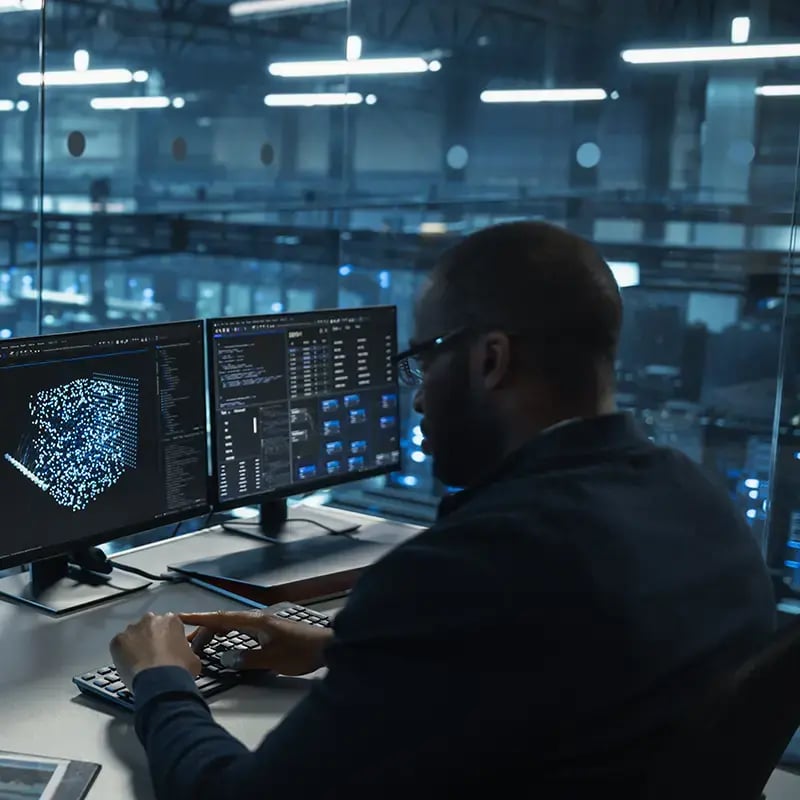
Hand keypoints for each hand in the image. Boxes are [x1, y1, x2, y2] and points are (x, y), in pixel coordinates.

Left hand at [110, 612, 201, 687]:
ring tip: (140, 663)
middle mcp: (151, 619)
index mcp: (172, 620)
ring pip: (133, 635)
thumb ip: (187, 651)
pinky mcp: (118, 641)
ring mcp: (132, 629)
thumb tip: (184, 656)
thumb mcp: (193, 658)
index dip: (167, 639)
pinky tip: (129, 666)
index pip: (168, 626)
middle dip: (150, 639)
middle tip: (152, 656)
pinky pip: (119, 646)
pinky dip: (122, 654)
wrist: (160, 681)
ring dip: (136, 645)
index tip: (166, 650)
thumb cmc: (179, 669)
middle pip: (149, 627)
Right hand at [180, 610, 332, 675]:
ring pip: (232, 626)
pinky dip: (228, 636)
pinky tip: (224, 645)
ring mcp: (263, 625)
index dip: (200, 618)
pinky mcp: (268, 632)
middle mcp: (257, 619)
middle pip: (224, 622)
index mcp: (256, 621)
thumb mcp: (273, 659)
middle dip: (204, 631)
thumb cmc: (301, 652)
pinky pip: (241, 631)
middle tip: (187, 644)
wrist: (327, 647)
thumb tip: (223, 658)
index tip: (181, 617)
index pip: (222, 618)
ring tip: (199, 646)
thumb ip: (247, 659)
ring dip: (215, 634)